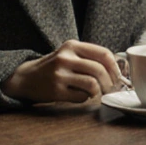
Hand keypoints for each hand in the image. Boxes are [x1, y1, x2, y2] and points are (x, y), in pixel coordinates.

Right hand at [2, 39, 124, 103]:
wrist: (27, 77)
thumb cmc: (54, 67)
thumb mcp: (69, 54)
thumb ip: (89, 57)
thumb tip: (117, 70)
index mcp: (72, 46)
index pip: (103, 53)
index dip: (115, 67)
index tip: (118, 76)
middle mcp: (65, 57)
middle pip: (100, 70)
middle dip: (110, 83)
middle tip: (110, 88)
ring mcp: (59, 74)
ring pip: (92, 85)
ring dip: (98, 91)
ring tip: (93, 92)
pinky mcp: (56, 90)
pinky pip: (81, 97)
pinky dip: (85, 98)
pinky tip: (79, 95)